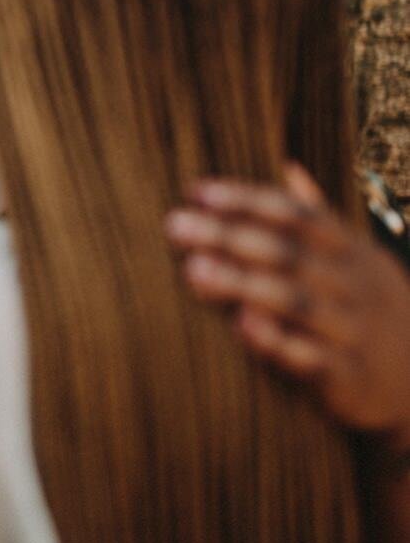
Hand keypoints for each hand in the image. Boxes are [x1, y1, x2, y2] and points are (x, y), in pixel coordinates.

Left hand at [166, 163, 409, 454]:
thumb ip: (318, 217)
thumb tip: (288, 165)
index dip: (247, 200)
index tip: (197, 191)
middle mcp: (355, 285)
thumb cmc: (366, 310)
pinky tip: (240, 327)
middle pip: (288, 252)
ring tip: (193, 270)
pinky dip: (277, 342)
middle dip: (229, 236)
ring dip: (242, 284)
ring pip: (296, 301)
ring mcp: (355, 330)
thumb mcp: (355, 260)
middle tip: (175, 225)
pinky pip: (313, 358)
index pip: (297, 214)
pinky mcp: (350, 377)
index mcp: (351, 251)